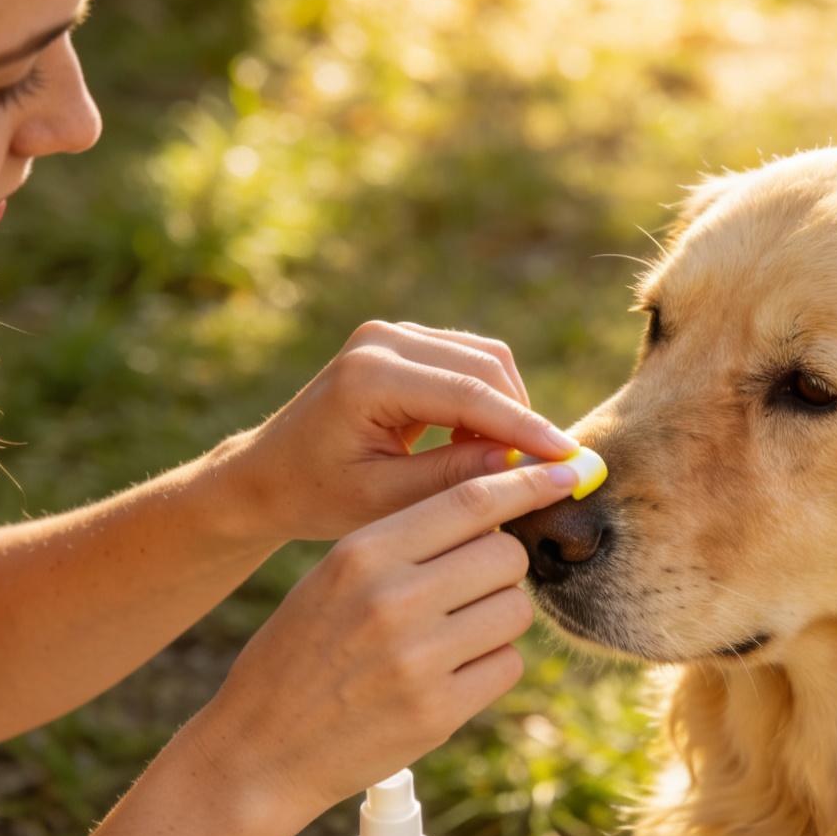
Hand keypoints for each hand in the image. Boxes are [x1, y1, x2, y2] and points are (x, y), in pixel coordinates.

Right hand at [184, 462, 580, 820]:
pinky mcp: (439, 713)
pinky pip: (508, 666)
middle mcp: (393, 600)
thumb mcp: (333, 577)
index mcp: (363, 554)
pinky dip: (493, 666)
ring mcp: (418, 660)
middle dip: (503, 567)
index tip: (565, 473)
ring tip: (454, 635)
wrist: (259, 749)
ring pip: (515, 610)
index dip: (528, 484)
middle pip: (506, 555)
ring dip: (500, 618)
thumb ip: (405, 543)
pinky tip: (451, 675)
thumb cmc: (302, 653)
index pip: (470, 500)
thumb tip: (498, 509)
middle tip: (472, 588)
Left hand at [232, 320, 577, 541]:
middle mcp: (381, 339)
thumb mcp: (383, 501)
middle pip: (486, 366)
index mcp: (369, 376)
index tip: (569, 460)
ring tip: (501, 466)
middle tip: (543, 472)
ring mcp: (391, 333)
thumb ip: (453, 480)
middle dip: (521, 418)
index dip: (526, 428)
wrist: (267, 474)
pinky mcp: (401, 341)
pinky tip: (478, 447)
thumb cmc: (316, 495)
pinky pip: (467, 362)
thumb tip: (525, 465)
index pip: (469, 394)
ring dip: (506, 410)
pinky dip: (486, 401)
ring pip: (484, 360)